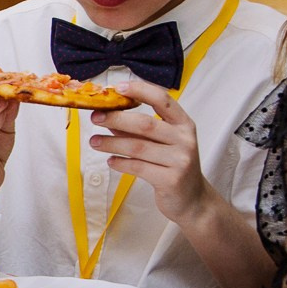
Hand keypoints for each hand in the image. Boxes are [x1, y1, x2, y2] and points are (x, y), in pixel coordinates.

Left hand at [85, 78, 211, 222]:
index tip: (117, 88)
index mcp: (184, 124)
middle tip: (95, 117)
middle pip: (145, 124)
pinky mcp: (171, 180)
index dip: (140, 90)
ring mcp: (180, 160)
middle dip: (116, 118)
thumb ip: (138, 130)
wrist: (193, 199)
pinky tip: (110, 161)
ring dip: (111, 143)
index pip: (162, 100)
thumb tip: (107, 114)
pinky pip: (139, 168)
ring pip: (138, 147)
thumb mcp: (162, 143)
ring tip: (94, 141)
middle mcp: (184, 139)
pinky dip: (121, 163)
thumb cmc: (173, 166)